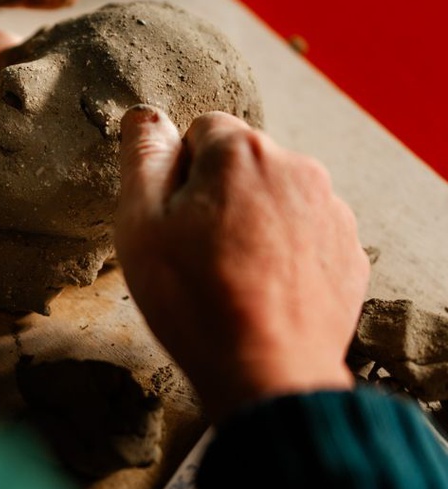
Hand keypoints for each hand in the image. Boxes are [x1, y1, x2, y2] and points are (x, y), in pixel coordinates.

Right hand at [114, 106, 369, 420]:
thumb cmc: (194, 298)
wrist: (268, 372)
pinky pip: (304, 233)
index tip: (174, 219)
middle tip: (197, 250)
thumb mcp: (141, 223)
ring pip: (274, 197)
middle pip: (242, 164)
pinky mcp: (348, 251)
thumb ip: (142, 157)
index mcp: (242, 152)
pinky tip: (261, 289)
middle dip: (218, 194)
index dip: (178, 174)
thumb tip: (145, 116)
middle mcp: (297, 168)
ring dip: (252, 220)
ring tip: (230, 275)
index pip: (201, 130)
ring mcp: (331, 211)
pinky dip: (283, 251)